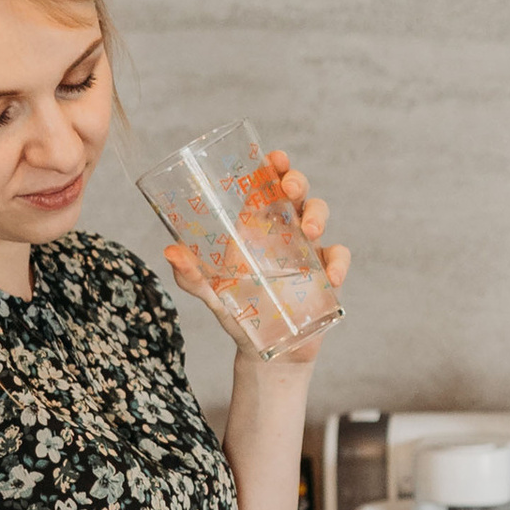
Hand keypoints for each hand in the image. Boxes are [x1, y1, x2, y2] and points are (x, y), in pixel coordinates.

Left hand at [164, 148, 348, 363]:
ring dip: (318, 215)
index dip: (274, 167)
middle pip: (297, 193)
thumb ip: (191, 275)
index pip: (267, 186)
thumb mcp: (212, 294)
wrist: (266, 351)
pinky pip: (339, 257)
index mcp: (257, 227)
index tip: (274, 157)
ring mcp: (308, 251)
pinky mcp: (328, 275)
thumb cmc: (238, 313)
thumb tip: (170, 252)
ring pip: (320, 216)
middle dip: (297, 181)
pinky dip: (339, 262)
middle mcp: (285, 232)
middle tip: (289, 187)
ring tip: (311, 229)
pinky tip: (331, 275)